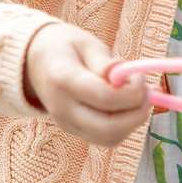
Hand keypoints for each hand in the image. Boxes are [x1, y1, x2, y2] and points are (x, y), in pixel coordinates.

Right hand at [22, 22, 149, 146]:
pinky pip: (105, 139)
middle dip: (137, 113)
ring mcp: (66, 124)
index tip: (140, 75)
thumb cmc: (65, 47)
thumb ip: (105, 63)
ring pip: (109, 138)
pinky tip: (126, 107)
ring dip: (133, 121)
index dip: (132, 91)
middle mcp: (62, 108)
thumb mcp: (85, 43)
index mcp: (63, 80)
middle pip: (108, 128)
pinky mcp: (73, 131)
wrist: (34, 62)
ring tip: (137, 97)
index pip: (105, 98)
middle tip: (147, 92)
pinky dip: (124, 127)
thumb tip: (125, 78)